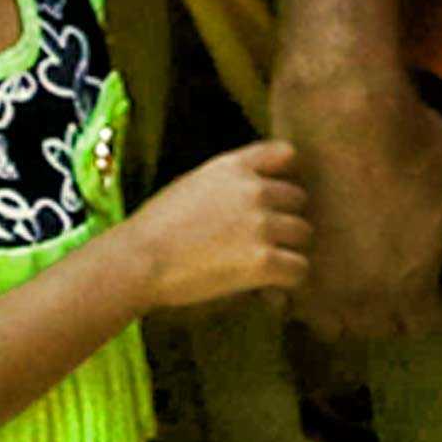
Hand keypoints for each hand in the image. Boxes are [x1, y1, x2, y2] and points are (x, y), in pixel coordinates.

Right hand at [125, 139, 315, 315]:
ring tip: (269, 266)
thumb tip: (258, 195)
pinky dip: (289, 279)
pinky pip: (299, 268)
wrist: (139, 260)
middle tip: (268, 241)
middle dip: (286, 219)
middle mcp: (254, 189)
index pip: (286, 154)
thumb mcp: (193, 183)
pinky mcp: (264, 260)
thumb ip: (229, 183)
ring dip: (289, 249)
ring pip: (303, 233)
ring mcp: (261, 224)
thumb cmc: (157, 227)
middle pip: (299, 199)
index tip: (277, 197)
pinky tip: (272, 286)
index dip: (286, 176)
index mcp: (234, 166)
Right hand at [273, 62, 441, 352]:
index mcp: (411, 287)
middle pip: (386, 325)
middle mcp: (362, 299)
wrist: (342, 110)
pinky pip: (296, 301)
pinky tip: (323, 259)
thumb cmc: (414, 140)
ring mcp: (317, 284)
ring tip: (362, 271)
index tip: (441, 276)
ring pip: (337, 321)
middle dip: (402, 303)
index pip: (431, 321)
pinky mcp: (285, 256)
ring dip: (353, 306)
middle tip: (405, 271)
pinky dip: (310, 291)